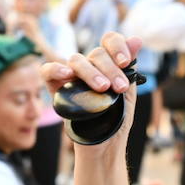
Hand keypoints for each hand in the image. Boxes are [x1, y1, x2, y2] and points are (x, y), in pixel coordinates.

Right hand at [41, 32, 143, 149]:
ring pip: (76, 60)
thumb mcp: (127, 93)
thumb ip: (129, 67)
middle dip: (111, 69)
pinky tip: (67, 75)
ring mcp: (72, 76)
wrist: (105, 145)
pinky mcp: (57, 88)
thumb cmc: (116, 118)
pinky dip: (56, 69)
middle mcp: (90, 66)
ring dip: (91, 72)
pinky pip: (48, 71)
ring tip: (102, 88)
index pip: (109, 41)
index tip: (125, 62)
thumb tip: (136, 39)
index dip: (118, 46)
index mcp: (108, 63)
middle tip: (120, 88)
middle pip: (96, 53)